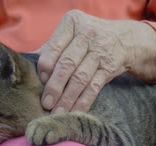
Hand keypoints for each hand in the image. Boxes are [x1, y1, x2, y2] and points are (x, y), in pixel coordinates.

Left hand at [37, 10, 155, 112]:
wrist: (126, 39)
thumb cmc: (90, 39)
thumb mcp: (73, 33)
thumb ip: (53, 47)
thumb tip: (29, 67)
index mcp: (73, 22)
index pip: (54, 48)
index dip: (44, 68)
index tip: (40, 83)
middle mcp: (87, 34)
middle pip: (67, 64)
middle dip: (55, 87)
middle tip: (46, 104)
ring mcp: (101, 50)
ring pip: (80, 78)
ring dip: (68, 98)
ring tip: (58, 113)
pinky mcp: (110, 66)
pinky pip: (94, 87)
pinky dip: (83, 101)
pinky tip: (74, 112)